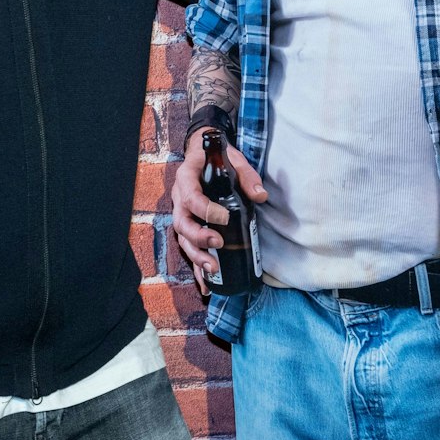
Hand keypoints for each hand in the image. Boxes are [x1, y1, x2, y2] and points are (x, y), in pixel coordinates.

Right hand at [170, 128, 267, 296]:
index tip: (224, 217)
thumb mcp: (234, 159)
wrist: (203, 154)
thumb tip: (261, 196)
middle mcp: (179, 199)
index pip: (191, 196)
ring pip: (182, 240)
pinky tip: (207, 285)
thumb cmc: (218, 157)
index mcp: (187, 178)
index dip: (205, 209)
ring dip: (196, 256)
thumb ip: (247, 175)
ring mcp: (182, 215)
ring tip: (213, 268)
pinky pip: (189, 250)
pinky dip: (197, 269)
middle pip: (182, 223)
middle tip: (218, 243)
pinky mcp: (189, 229)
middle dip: (199, 237)